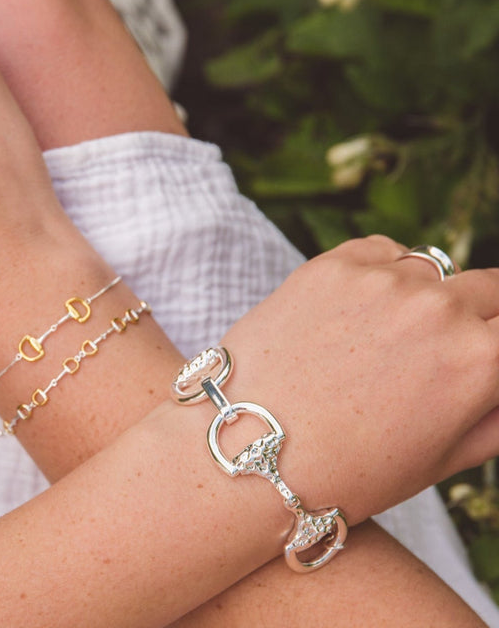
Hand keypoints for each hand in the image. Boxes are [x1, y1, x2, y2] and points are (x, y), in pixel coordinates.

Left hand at [216, 235, 498, 522]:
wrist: (249, 450)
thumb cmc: (346, 470)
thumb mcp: (443, 459)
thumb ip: (494, 416)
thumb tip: (496, 379)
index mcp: (481, 361)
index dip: (496, 344)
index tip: (482, 351)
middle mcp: (438, 309)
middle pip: (488, 289)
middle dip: (481, 315)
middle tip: (444, 347)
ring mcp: (381, 280)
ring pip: (432, 269)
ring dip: (427, 293)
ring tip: (389, 335)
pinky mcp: (331, 265)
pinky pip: (380, 251)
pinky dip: (383, 271)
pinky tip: (360, 307)